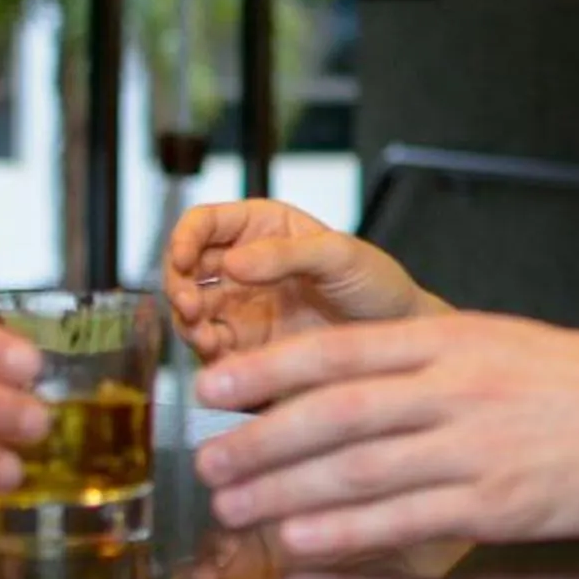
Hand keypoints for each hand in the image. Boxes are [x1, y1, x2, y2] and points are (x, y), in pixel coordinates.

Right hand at [163, 200, 436, 364]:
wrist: (400, 337)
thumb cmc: (377, 283)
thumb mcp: (340, 255)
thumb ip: (288, 253)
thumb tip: (233, 262)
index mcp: (262, 228)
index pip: (205, 223)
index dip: (184, 237)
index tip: (182, 257)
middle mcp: (244, 268)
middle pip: (186, 270)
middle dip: (179, 286)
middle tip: (191, 305)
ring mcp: (242, 310)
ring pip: (192, 313)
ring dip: (188, 323)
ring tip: (205, 335)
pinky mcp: (248, 349)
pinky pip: (211, 351)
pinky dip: (206, 354)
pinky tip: (218, 355)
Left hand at [193, 314, 578, 557]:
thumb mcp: (502, 345)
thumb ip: (429, 362)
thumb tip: (347, 379)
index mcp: (453, 339)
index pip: (339, 351)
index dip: (267, 372)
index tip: (211, 389)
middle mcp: (457, 387)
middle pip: (334, 412)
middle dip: (258, 439)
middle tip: (203, 464)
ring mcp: (476, 446)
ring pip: (358, 468)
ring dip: (285, 490)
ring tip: (232, 509)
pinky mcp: (499, 503)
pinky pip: (404, 519)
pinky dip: (344, 532)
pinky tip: (299, 544)